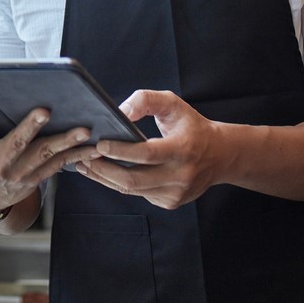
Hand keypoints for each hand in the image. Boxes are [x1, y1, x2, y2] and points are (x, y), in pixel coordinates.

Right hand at [0, 91, 99, 212]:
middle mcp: (1, 163)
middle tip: (44, 110)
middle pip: (17, 143)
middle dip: (31, 127)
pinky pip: (59, 166)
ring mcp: (21, 172)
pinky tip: (94, 145)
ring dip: (66, 142)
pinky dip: (77, 156)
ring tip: (85, 129)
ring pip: (46, 155)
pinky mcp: (36, 177)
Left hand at [76, 89, 225, 209]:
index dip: (121, 150)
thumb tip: (120, 112)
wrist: (219, 156)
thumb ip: (146, 100)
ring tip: (85, 164)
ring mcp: (175, 193)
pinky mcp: (169, 202)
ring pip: (132, 190)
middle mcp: (181, 175)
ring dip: (105, 178)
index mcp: (183, 149)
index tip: (99, 143)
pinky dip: (117, 183)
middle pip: (134, 179)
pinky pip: (137, 194)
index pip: (148, 154)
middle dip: (104, 169)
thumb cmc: (191, 126)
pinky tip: (103, 172)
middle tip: (83, 157)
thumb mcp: (173, 104)